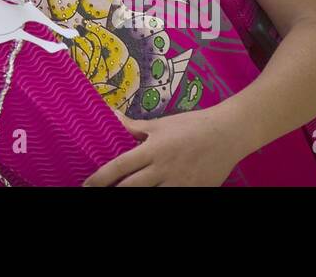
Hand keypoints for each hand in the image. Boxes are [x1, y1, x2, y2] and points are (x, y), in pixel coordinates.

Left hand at [83, 110, 243, 186]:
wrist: (228, 134)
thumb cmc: (192, 125)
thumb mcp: (162, 124)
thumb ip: (136, 127)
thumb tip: (113, 116)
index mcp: (153, 149)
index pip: (120, 166)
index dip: (101, 177)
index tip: (87, 184)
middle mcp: (164, 169)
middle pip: (132, 187)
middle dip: (114, 192)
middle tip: (99, 194)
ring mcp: (180, 183)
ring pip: (152, 196)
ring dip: (136, 196)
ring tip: (122, 195)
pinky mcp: (194, 191)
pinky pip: (174, 198)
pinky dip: (162, 198)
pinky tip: (152, 196)